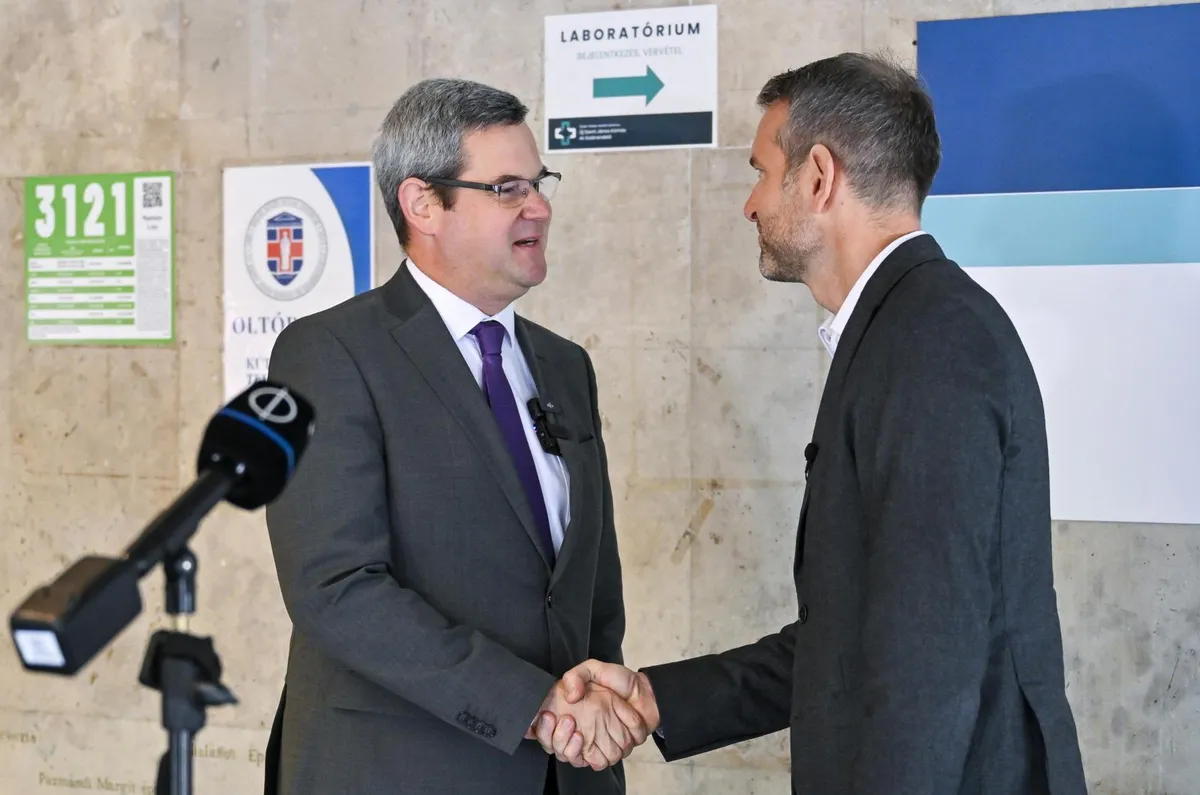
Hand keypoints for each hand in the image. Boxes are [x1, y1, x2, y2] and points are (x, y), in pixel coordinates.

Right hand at [534, 661, 659, 767]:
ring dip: (572, 749)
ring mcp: (592, 743)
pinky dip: (593, 756)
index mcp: (568, 712)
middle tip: (568, 721)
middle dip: (557, 739)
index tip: (547, 716)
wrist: (646, 694)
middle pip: (555, 748)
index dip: (540, 729)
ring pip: (572, 758)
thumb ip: (576, 676)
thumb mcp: (594, 668)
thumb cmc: (619, 681)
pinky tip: (592, 742)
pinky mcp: (607, 752)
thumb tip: (569, 697)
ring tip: (578, 733)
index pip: (543, 729)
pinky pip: (595, 762)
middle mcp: (576, 730)